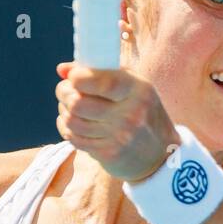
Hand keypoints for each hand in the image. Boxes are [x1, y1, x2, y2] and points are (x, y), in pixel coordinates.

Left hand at [55, 62, 180, 182]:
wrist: (160, 154)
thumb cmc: (142, 112)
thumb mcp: (133, 86)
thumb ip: (101, 72)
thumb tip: (62, 69)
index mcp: (139, 91)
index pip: (104, 83)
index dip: (79, 78)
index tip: (73, 76)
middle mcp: (131, 115)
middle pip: (79, 103)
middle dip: (64, 93)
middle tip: (64, 90)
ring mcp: (119, 137)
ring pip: (72, 121)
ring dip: (64, 111)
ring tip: (68, 106)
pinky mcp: (108, 154)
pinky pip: (74, 138)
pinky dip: (66, 128)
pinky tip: (72, 123)